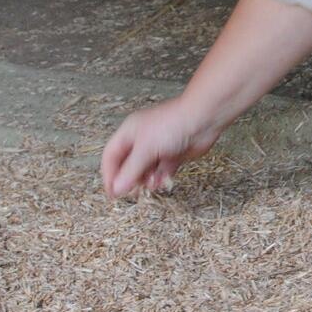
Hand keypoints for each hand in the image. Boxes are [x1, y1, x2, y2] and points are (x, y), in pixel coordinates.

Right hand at [99, 96, 222, 198]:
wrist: (202, 119)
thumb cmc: (171, 125)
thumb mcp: (145, 149)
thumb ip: (130, 171)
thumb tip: (116, 189)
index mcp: (129, 132)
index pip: (111, 155)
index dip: (109, 174)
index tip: (111, 192)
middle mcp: (141, 140)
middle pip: (128, 164)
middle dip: (129, 178)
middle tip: (132, 192)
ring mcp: (158, 147)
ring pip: (145, 170)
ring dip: (146, 180)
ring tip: (152, 184)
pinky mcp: (173, 155)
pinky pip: (162, 171)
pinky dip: (161, 178)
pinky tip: (163, 182)